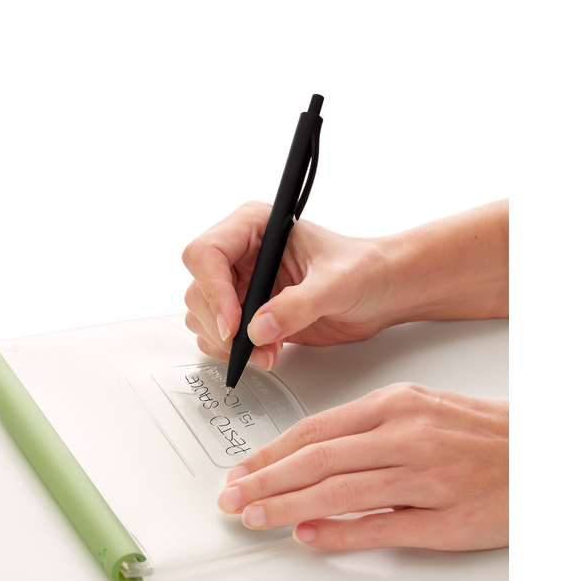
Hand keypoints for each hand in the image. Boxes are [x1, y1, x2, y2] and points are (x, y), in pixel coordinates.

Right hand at [181, 200, 509, 371]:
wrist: (382, 292)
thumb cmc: (366, 270)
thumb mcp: (336, 284)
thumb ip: (297, 305)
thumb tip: (258, 329)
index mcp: (254, 227)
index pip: (205, 254)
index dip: (214, 292)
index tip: (234, 326)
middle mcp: (240, 254)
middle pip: (199, 291)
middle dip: (222, 327)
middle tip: (252, 348)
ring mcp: (240, 285)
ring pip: (203, 317)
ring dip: (228, 344)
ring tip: (268, 352)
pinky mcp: (247, 313)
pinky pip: (219, 337)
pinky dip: (238, 353)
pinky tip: (268, 353)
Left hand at [216, 383, 508, 550]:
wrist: (540, 459)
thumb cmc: (483, 436)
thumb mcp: (422, 411)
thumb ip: (365, 432)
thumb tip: (309, 459)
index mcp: (396, 405)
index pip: (314, 430)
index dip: (269, 454)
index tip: (241, 470)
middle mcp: (406, 436)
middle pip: (316, 461)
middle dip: (263, 481)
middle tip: (230, 499)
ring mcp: (426, 478)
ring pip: (338, 492)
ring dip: (287, 507)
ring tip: (254, 518)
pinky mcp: (445, 519)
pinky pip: (380, 527)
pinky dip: (338, 532)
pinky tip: (309, 537)